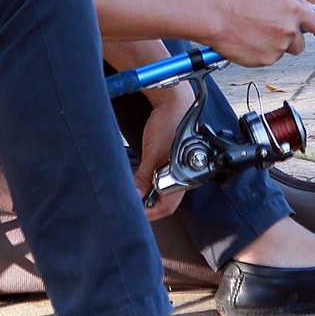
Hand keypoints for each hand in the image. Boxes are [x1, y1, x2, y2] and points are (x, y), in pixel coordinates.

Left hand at [133, 83, 191, 220]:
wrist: (174, 102)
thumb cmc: (169, 123)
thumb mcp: (153, 152)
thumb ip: (145, 177)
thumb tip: (136, 195)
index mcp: (183, 175)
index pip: (168, 206)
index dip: (151, 213)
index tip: (135, 212)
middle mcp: (182, 175)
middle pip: (166, 203)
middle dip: (149, 208)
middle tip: (132, 206)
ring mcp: (175, 168)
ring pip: (162, 192)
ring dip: (148, 196)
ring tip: (134, 195)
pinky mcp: (169, 160)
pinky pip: (160, 180)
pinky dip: (148, 185)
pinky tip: (139, 183)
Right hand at [206, 0, 314, 65]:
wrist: (216, 18)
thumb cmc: (240, 3)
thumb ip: (295, 3)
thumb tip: (314, 10)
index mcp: (293, 10)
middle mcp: (289, 30)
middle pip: (301, 44)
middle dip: (291, 41)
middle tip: (271, 32)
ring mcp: (278, 47)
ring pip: (283, 52)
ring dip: (274, 46)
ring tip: (254, 33)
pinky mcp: (266, 61)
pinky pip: (269, 59)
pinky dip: (261, 53)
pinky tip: (248, 41)